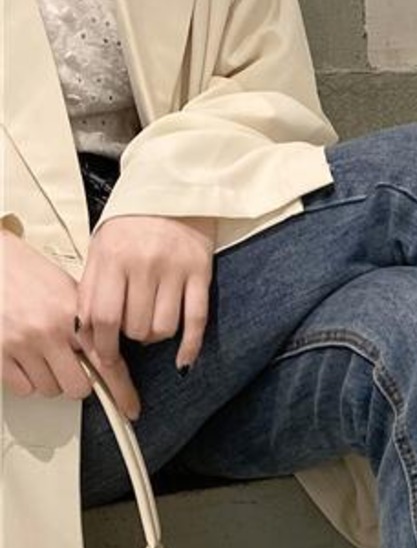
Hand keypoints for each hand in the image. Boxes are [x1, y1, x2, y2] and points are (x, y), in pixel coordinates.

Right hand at [0, 228, 134, 411]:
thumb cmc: (22, 270)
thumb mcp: (63, 286)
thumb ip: (84, 319)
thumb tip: (106, 349)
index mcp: (70, 310)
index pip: (105, 359)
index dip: (121, 390)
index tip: (129, 407)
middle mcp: (48, 329)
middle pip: (78, 388)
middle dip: (75, 379)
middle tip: (66, 362)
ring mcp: (23, 344)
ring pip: (50, 390)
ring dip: (48, 377)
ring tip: (38, 349)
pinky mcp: (1, 355)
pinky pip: (24, 389)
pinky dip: (25, 379)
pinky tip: (22, 355)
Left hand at [76, 211, 213, 376]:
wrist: (173, 185)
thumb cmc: (131, 223)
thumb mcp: (101, 247)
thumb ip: (90, 288)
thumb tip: (84, 334)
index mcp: (114, 255)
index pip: (104, 317)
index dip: (103, 346)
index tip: (105, 358)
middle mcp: (144, 262)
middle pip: (135, 327)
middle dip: (130, 336)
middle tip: (131, 324)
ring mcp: (175, 267)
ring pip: (163, 329)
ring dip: (155, 335)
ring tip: (152, 320)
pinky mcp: (200, 271)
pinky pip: (196, 322)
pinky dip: (189, 347)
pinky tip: (182, 362)